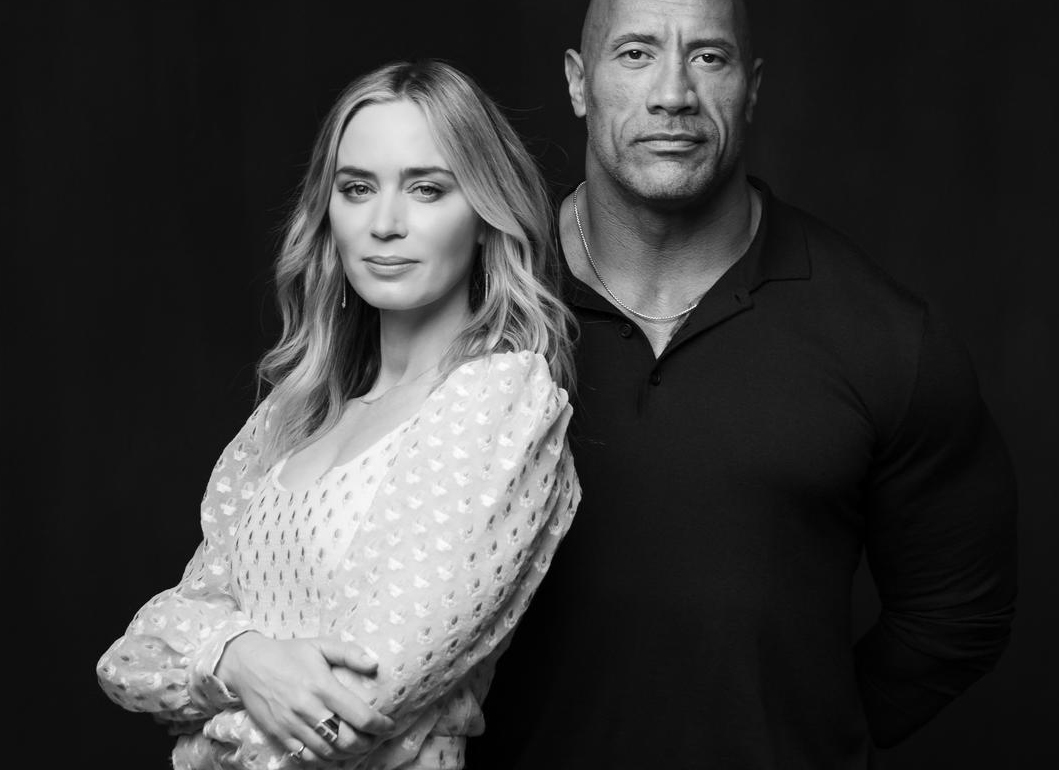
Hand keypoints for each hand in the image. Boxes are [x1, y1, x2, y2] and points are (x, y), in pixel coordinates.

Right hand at [216, 632, 394, 763]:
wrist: (248, 664)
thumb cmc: (288, 653)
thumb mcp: (320, 644)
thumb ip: (349, 653)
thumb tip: (374, 665)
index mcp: (322, 686)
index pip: (359, 715)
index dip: (379, 724)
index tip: (389, 725)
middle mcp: (308, 709)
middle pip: (346, 739)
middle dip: (367, 743)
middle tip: (376, 739)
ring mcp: (292, 725)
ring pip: (327, 752)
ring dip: (348, 754)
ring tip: (359, 747)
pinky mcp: (280, 734)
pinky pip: (305, 756)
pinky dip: (324, 760)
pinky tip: (334, 754)